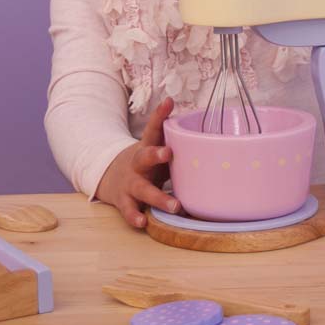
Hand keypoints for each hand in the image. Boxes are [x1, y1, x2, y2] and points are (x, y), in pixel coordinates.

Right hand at [95, 97, 179, 227]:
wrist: (110, 177)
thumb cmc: (147, 164)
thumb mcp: (158, 151)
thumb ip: (179, 147)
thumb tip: (215, 138)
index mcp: (147, 148)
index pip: (153, 128)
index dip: (160, 115)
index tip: (168, 102)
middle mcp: (138, 164)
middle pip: (144, 156)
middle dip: (155, 154)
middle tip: (168, 153)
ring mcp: (129, 183)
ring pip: (142, 189)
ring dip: (158, 197)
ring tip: (175, 205)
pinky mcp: (123, 200)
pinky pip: (129, 209)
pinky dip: (135, 216)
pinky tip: (143, 222)